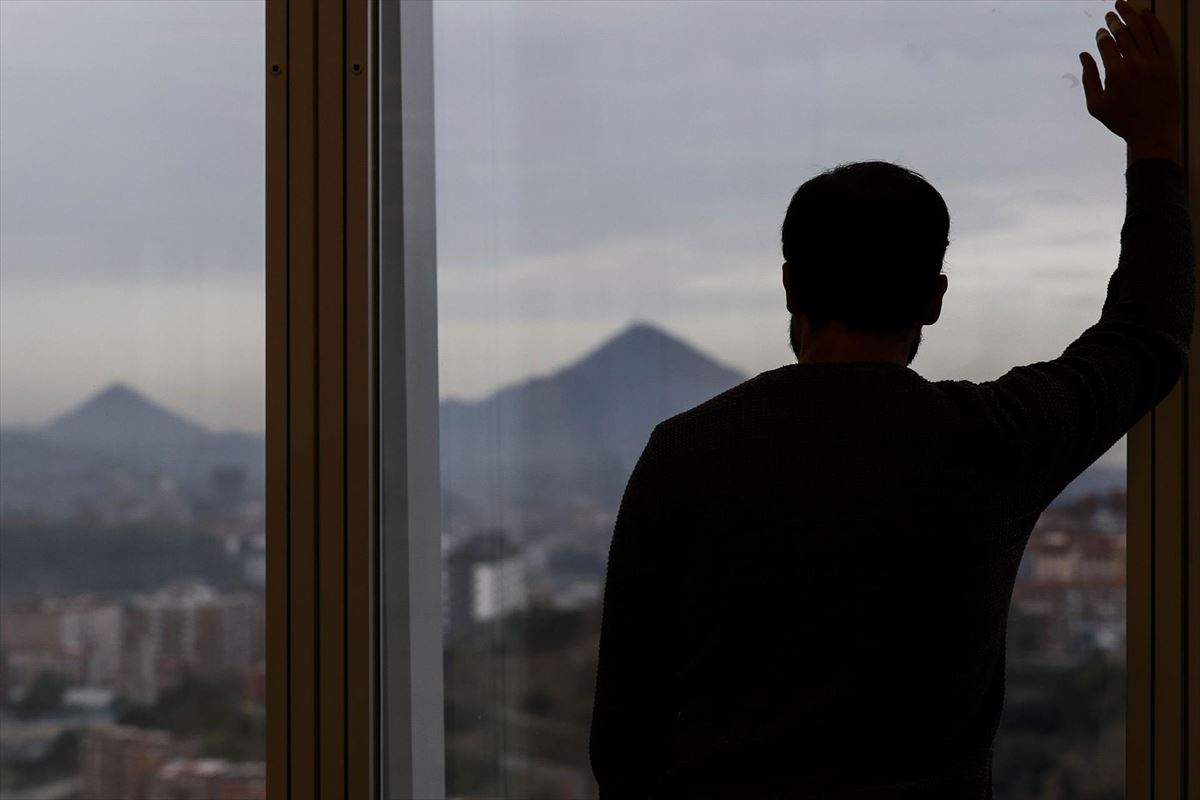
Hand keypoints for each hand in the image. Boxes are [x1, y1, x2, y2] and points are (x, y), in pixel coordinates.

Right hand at [1080, 0, 1180, 161]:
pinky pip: (1161, 38)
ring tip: (1124, 6)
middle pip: (1125, 34)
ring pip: (1143, 31)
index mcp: (1116, 74)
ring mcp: (1154, 62)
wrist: (1153, 131)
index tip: (1100, 31)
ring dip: (1132, 16)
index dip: (1102, 35)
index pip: (1107, 45)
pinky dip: (1153, 24)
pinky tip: (1146, 14)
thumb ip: (1088, 78)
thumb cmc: (1121, 121)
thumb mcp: (1096, 105)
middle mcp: (1136, 64)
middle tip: (1110, 12)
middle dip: (1115, 20)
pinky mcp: (1168, 63)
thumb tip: (1083, 55)